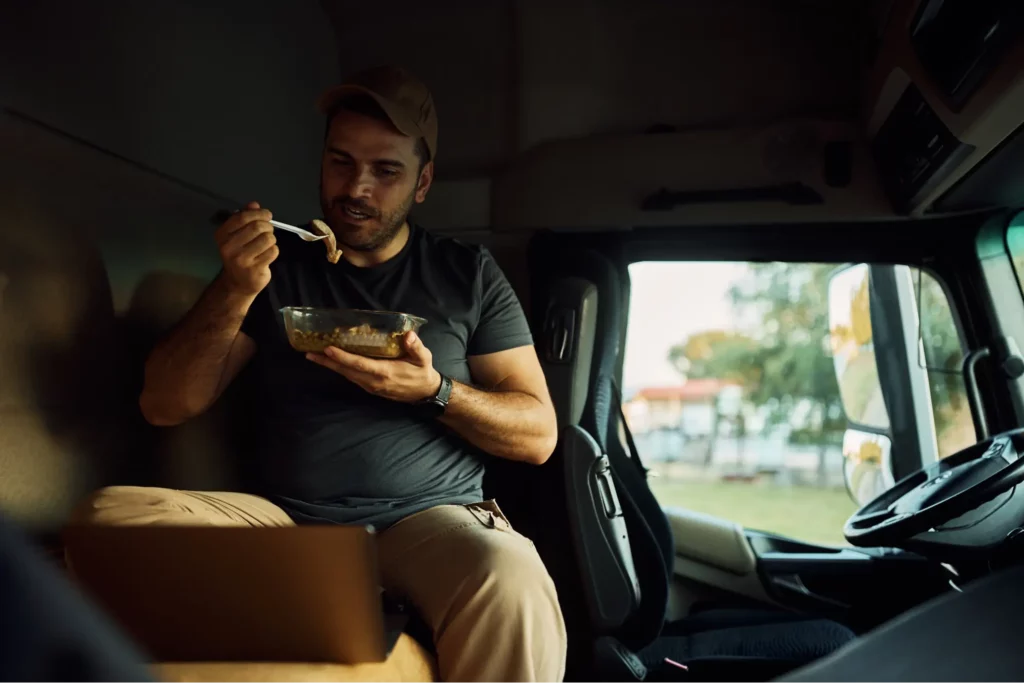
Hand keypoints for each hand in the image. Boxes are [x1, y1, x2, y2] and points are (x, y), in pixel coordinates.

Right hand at [215, 201, 278, 296]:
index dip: (259, 213)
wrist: (238, 283)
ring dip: (272, 239)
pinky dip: (274, 251)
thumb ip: (245, 218)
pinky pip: (273, 252)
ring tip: (266, 244)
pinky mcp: (254, 269)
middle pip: (257, 227)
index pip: (243, 217)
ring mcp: (241, 259)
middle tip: (268, 231)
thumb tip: (254, 204)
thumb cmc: (240, 254)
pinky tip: (267, 255)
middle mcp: (228, 247)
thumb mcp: (238, 235)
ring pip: (267, 239)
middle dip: (268, 226)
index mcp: (222, 234)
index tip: (267, 215)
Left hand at [306, 332, 441, 403]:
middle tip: (310, 353)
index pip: (360, 364)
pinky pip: (352, 377)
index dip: (343, 357)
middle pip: (347, 371)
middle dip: (327, 362)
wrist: (424, 393)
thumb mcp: (424, 358)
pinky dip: (340, 369)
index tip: (329, 349)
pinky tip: (331, 363)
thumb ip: (416, 346)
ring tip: (314, 356)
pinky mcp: (370, 387)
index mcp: (385, 372)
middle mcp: (374, 381)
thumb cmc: (422, 372)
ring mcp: (371, 386)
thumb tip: (409, 335)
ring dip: (330, 366)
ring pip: (347, 375)